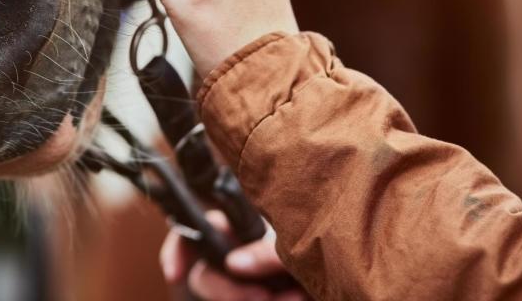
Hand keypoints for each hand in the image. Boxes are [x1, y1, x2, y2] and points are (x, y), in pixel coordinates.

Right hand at [160, 211, 307, 300]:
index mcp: (241, 228)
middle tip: (262, 298)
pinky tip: (298, 299)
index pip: (195, 232)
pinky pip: (248, 300)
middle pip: (206, 274)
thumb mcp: (294, 240)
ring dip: (255, 300)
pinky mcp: (260, 295)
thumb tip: (233, 263)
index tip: (174, 272)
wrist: (347, 271)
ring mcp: (247, 282)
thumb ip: (265, 249)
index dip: (178, 249)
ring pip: (230, 295)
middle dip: (227, 291)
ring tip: (296, 297)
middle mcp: (238, 256)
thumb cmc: (320, 240)